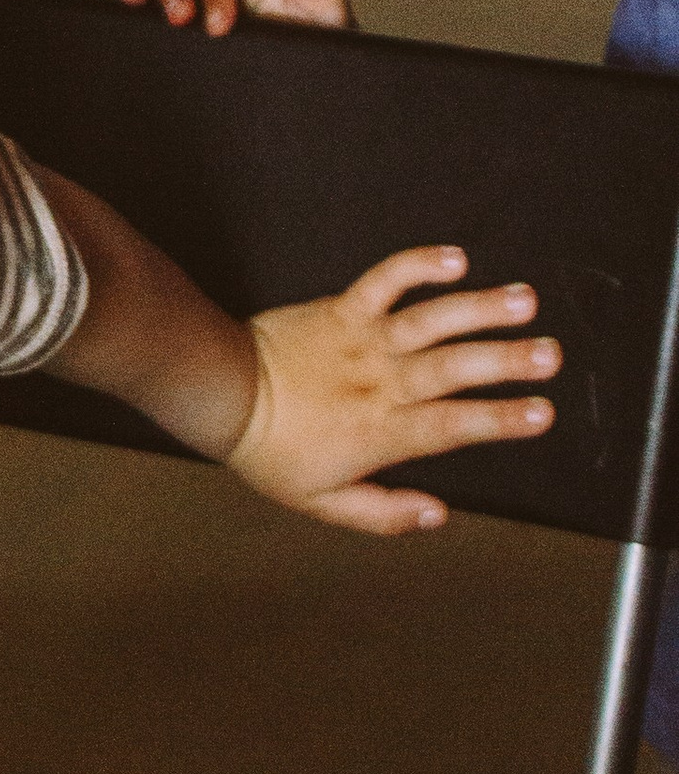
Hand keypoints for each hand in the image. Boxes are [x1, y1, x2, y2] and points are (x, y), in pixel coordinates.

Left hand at [225, 248, 555, 533]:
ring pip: (432, 320)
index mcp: (383, 432)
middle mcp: (382, 382)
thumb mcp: (323, 502)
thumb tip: (439, 516)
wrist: (222, 394)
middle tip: (550, 354)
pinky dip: (418, 264)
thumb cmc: (271, 452)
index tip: (542, 413)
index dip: (501, 419)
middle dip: (507, 360)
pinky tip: (455, 258)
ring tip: (525, 301)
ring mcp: (364, 340)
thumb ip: (384, 513)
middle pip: (455, 368)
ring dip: (480, 308)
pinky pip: (386, 279)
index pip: (454, 425)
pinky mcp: (343, 307)